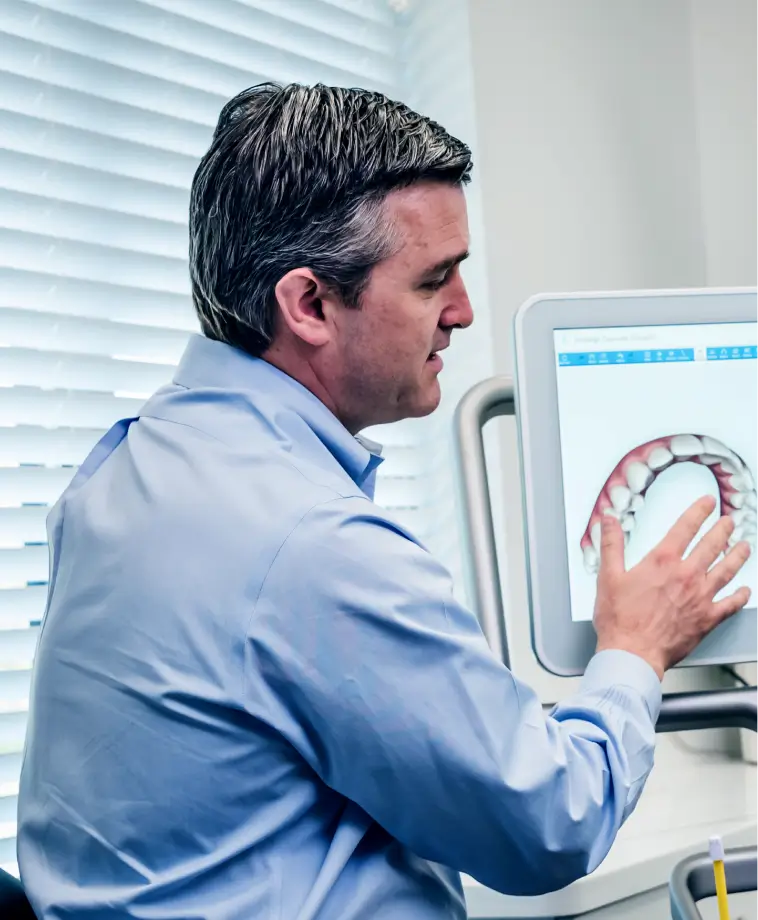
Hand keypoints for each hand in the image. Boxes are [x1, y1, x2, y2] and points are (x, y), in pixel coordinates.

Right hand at [593, 495, 751, 678]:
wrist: (633, 653)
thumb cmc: (619, 619)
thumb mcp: (607, 576)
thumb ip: (611, 545)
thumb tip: (608, 521)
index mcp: (662, 561)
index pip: (685, 528)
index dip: (698, 512)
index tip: (708, 503)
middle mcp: (686, 575)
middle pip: (711, 545)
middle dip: (723, 530)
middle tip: (730, 522)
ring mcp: (700, 597)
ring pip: (727, 570)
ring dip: (737, 556)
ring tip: (744, 546)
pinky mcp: (707, 619)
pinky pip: (731, 604)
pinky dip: (740, 596)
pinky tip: (745, 591)